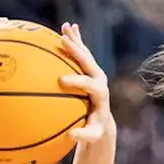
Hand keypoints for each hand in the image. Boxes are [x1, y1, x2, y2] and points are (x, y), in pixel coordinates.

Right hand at [57, 22, 113, 145]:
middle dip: (76, 52)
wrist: (102, 118)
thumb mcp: (92, 135)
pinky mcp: (89, 68)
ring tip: (66, 27)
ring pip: (84, 53)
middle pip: (88, 62)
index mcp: (100, 93)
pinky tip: (67, 27)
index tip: (61, 80)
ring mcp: (95, 71)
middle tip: (63, 42)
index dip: (77, 82)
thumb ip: (85, 136)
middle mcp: (100, 78)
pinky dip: (74, 40)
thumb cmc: (94, 128)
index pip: (90, 85)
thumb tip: (71, 136)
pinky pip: (81, 52)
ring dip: (75, 40)